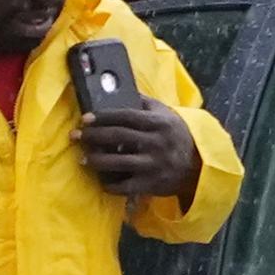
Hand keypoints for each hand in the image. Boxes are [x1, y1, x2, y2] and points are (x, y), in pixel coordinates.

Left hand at [78, 100, 199, 202]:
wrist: (199, 166)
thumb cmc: (177, 136)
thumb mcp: (167, 114)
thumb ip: (145, 103)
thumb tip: (119, 88)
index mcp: (158, 123)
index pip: (126, 116)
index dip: (104, 117)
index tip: (85, 118)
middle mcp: (156, 143)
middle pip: (118, 137)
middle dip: (93, 136)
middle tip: (75, 136)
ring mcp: (153, 165)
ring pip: (118, 162)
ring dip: (96, 160)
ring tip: (82, 159)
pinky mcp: (152, 184)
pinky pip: (126, 186)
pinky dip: (111, 185)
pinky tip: (101, 181)